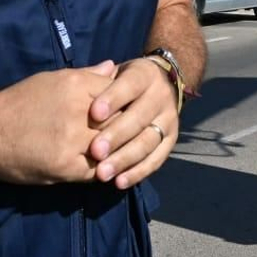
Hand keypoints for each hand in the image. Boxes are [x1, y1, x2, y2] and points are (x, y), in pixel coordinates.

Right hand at [0, 61, 116, 184]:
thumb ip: (86, 75)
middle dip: (125, 125)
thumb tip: (112, 66)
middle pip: (121, 119)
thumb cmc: (18, 102)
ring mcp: (73, 141)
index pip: (120, 91)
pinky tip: (101, 163)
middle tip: (128, 130)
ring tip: (117, 148)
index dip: (125, 100)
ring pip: (112, 145)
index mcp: (76, 85)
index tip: (127, 107)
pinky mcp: (65, 167)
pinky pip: (97, 169)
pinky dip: (102, 167)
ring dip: (116, 149)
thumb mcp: (52, 79)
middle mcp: (78, 111)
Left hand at [87, 58, 179, 189]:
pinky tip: (119, 182)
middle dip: (116, 135)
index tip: (94, 114)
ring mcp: (169, 119)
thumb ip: (100, 80)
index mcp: (146, 75)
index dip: (113, 100)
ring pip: (148, 141)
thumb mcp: (115, 74)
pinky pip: (156, 159)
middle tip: (95, 151)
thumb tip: (85, 82)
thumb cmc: (124, 82)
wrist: (160, 85)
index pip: (130, 86)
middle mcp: (161, 97)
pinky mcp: (171, 140)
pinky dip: (138, 172)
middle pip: (139, 118)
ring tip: (102, 173)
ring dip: (125, 159)